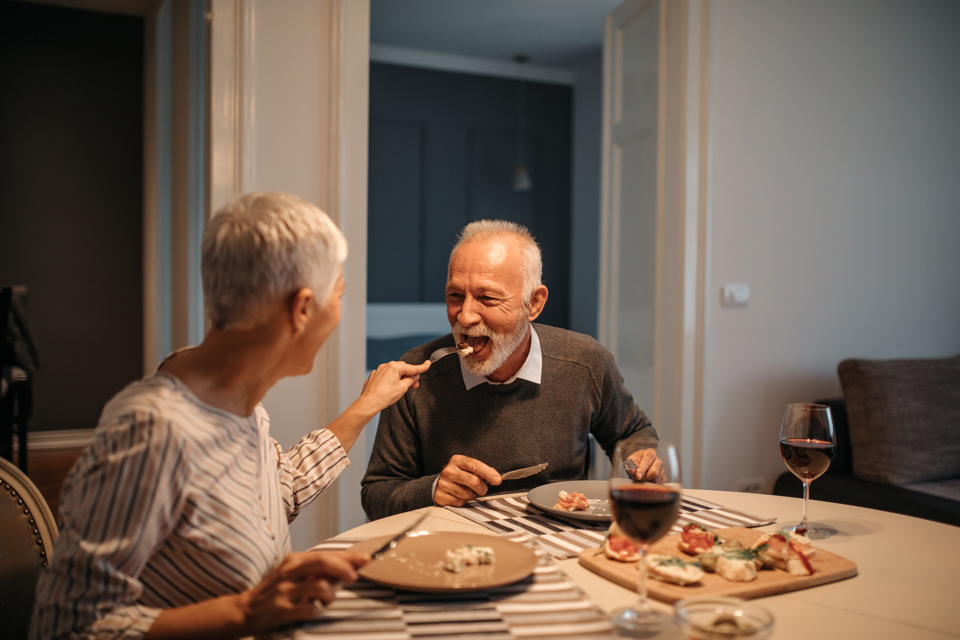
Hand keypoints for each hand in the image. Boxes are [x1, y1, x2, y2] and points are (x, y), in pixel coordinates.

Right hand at [238, 551, 368, 635]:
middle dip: (344, 568)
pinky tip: (313, 611)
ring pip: (320, 586)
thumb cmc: (276, 591)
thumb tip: (348, 566)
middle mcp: (289, 572)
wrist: (246, 609)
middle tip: (354, 577)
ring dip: (330, 596)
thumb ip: (319, 571)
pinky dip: (317, 611)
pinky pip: (309, 609)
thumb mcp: (295, 574)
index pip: (326, 554)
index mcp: (294, 560)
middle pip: (323, 562)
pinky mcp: (282, 609)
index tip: (365, 559)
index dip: (348, 557)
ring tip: (325, 601)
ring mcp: (285, 591)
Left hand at [357, 360, 430, 414]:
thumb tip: (414, 376)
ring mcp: (379, 371)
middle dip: (410, 376)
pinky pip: (386, 376)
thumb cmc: (384, 396)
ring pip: (394, 372)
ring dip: (400, 378)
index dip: (421, 367)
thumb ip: (411, 380)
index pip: (412, 367)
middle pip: (403, 368)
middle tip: (415, 385)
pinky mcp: (374, 376)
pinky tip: (391, 389)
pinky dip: (391, 380)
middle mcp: (386, 366)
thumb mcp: (402, 388)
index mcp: (394, 367)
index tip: (428, 363)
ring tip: (401, 389)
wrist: (369, 403)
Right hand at [434, 455, 501, 506]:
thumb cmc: (457, 475)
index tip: (497, 480)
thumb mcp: (466, 468)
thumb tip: (496, 477)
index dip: (488, 473)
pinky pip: (459, 502)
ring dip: (472, 495)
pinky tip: (459, 496)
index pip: (475, 465)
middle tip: (482, 489)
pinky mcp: (440, 496)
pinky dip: (463, 501)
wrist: (437, 483)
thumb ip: (480, 471)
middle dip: (482, 488)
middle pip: (474, 481)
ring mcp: (443, 484)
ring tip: (467, 491)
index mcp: (457, 460)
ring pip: (467, 494)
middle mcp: (449, 471)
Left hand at [626, 449, 664, 482]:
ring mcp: (662, 469)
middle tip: (638, 478)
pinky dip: (651, 484)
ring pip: (656, 479)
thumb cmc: (637, 460)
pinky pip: (658, 484)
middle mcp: (658, 461)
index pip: (647, 461)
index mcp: (651, 453)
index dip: (642, 469)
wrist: (640, 463)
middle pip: (654, 472)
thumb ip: (631, 464)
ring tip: (641, 478)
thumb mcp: (631, 459)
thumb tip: (634, 471)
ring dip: (647, 481)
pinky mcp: (663, 477)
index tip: (638, 476)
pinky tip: (647, 480)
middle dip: (645, 477)